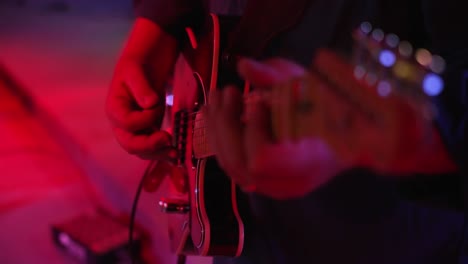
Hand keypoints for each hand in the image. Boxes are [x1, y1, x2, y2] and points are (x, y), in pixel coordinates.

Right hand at [106, 18, 177, 159]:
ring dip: (158, 154)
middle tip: (168, 140)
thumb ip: (141, 86)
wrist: (150, 56)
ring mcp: (136, 127)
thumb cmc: (139, 60)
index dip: (144, 119)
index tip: (158, 103)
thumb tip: (150, 103)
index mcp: (115, 107)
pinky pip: (153, 145)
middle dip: (149, 146)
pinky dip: (163, 152)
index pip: (127, 123)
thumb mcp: (136, 68)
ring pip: (142, 150)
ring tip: (175, 154)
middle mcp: (122, 122)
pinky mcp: (150, 128)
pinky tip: (176, 154)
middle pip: (130, 143)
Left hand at [206, 58, 345, 199]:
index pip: (263, 158)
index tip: (259, 102)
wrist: (341, 137)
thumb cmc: (326, 109)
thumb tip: (243, 66)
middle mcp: (287, 182)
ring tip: (216, 97)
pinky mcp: (259, 182)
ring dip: (217, 129)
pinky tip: (214, 113)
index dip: (254, 130)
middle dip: (226, 124)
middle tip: (227, 91)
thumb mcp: (305, 86)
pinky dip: (219, 139)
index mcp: (307, 162)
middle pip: (240, 162)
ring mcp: (271, 187)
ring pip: (230, 165)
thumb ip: (275, 77)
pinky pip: (232, 165)